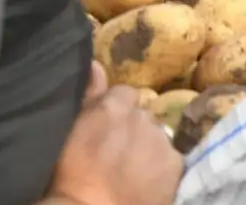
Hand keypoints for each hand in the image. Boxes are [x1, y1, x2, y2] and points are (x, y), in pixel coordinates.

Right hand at [49, 61, 183, 204]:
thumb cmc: (69, 174)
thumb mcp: (70, 130)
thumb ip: (89, 94)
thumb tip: (96, 63)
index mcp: (115, 106)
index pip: (124, 93)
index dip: (115, 109)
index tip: (105, 127)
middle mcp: (144, 117)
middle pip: (141, 115)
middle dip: (131, 128)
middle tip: (115, 151)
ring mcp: (162, 140)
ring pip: (156, 136)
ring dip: (146, 146)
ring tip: (129, 168)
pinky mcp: (176, 163)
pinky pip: (170, 158)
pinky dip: (160, 166)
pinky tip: (145, 180)